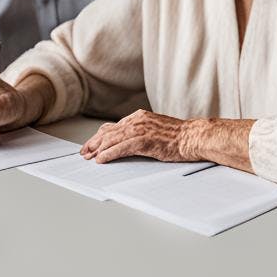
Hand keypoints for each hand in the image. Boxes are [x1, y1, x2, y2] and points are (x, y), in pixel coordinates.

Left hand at [80, 109, 196, 162]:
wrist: (193, 137)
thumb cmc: (178, 137)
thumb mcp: (155, 129)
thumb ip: (140, 131)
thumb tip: (125, 139)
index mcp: (140, 117)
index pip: (113, 127)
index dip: (99, 136)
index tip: (90, 145)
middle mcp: (138, 120)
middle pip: (109, 132)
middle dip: (94, 143)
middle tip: (84, 153)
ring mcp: (141, 130)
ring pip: (112, 140)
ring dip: (98, 149)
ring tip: (88, 157)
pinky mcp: (145, 141)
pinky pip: (121, 148)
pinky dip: (109, 154)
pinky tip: (101, 160)